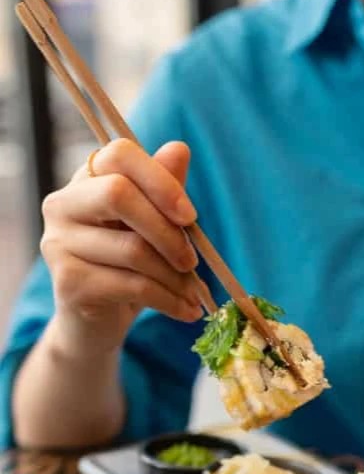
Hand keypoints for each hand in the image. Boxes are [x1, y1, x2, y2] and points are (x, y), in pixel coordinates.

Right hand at [40, 139, 201, 352]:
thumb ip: (164, 190)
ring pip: (132, 249)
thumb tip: (179, 149)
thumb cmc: (127, 267)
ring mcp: (59, 243)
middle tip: (193, 262)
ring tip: (195, 294)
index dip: (159, 180)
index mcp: (86, 180)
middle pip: (118, 194)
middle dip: (168, 231)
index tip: (189, 216)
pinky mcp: (68, 282)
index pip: (119, 154)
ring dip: (175, 277)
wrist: (96, 324)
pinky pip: (131, 285)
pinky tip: (186, 310)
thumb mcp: (151, 227)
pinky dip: (168, 300)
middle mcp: (62, 205)